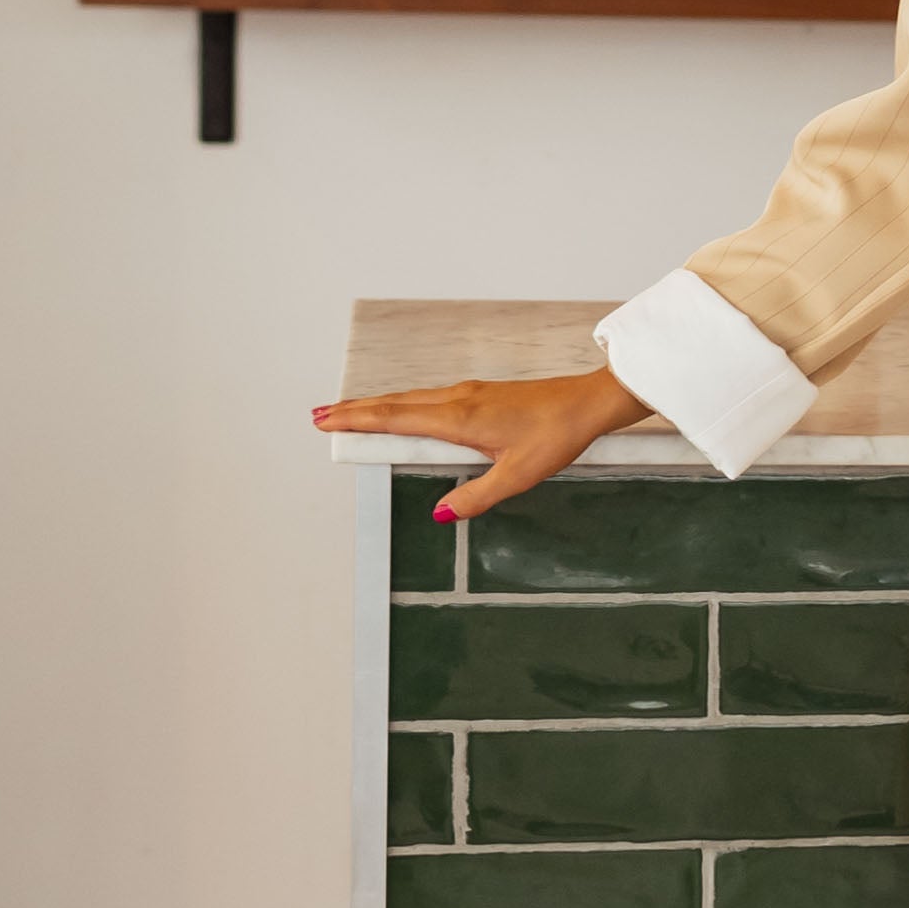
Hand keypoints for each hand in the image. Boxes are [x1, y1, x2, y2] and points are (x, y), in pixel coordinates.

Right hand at [311, 366, 648, 523]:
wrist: (587, 402)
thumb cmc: (556, 435)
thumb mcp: (516, 476)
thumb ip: (476, 497)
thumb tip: (440, 513)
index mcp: (459, 418)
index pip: (394, 417)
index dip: (357, 419)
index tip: (325, 420)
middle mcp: (458, 400)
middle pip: (394, 403)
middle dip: (356, 409)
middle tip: (320, 416)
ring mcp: (469, 394)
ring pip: (411, 398)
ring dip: (378, 405)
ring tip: (351, 413)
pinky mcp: (481, 394)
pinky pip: (429, 398)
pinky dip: (404, 404)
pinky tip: (402, 411)